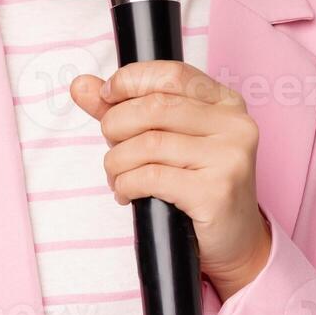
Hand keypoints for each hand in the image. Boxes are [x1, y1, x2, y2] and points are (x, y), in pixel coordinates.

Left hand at [70, 62, 271, 301]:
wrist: (234, 240)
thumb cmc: (196, 184)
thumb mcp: (165, 138)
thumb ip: (124, 109)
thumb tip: (81, 85)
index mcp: (225, 102)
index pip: (171, 74)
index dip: (130, 81)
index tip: (106, 97)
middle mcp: (234, 124)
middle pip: (155, 107)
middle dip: (116, 126)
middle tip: (112, 148)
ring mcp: (228, 158)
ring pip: (148, 144)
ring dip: (117, 162)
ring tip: (117, 176)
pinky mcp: (216, 192)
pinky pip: (151, 177)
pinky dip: (126, 184)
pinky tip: (127, 192)